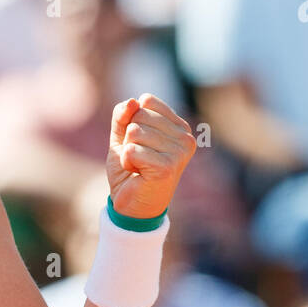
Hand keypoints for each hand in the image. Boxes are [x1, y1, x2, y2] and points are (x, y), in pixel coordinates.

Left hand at [106, 94, 196, 219]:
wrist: (132, 205)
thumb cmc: (131, 169)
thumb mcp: (122, 136)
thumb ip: (123, 115)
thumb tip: (132, 101)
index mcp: (179, 126)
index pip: (147, 101)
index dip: (132, 121)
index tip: (141, 142)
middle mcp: (186, 137)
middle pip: (140, 116)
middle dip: (129, 137)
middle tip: (139, 157)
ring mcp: (179, 152)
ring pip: (134, 132)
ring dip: (128, 151)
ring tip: (139, 166)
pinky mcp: (167, 167)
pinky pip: (131, 150)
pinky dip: (127, 162)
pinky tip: (138, 173)